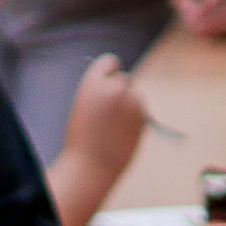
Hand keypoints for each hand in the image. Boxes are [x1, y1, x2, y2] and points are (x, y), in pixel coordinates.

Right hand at [64, 55, 151, 172]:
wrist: (92, 163)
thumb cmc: (82, 138)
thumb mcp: (84, 106)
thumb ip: (101, 92)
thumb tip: (119, 85)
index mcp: (93, 84)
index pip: (110, 62)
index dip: (109, 72)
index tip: (107, 81)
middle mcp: (114, 88)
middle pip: (124, 79)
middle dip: (121, 90)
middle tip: (110, 109)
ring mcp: (130, 101)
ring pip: (134, 96)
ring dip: (129, 106)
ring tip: (113, 126)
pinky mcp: (143, 115)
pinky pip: (140, 110)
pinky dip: (135, 118)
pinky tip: (122, 133)